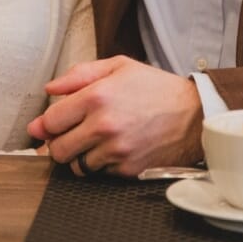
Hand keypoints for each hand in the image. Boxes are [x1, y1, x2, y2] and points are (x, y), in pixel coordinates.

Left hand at [26, 56, 203, 176]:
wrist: (195, 114)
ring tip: (94, 143)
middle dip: (59, 144)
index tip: (51, 125)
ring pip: (77, 166)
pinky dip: (102, 165)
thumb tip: (50, 90)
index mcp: (96, 97)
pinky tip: (114, 150)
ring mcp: (116, 150)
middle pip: (58, 150)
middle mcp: (103, 126)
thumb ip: (80, 74)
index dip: (47, 124)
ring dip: (80, 157)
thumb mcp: (119, 67)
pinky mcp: (128, 169)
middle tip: (71, 136)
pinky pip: (100, 174)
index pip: (51, 122)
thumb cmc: (157, 88)